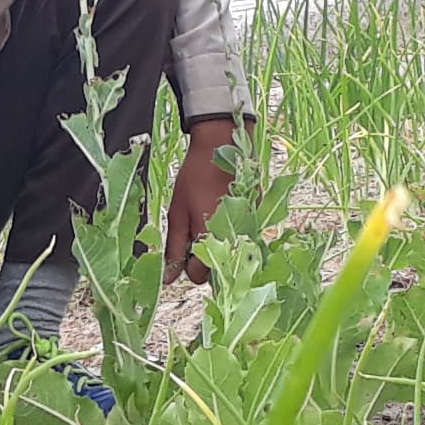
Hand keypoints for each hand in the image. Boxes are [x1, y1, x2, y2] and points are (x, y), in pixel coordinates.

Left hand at [165, 117, 239, 282]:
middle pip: (217, 269)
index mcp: (212, 239)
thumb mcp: (177, 213)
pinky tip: (220, 211)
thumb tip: (167, 278)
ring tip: (207, 218)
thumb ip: (173, 248)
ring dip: (217, 244)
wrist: (222, 146)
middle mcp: (236, 239)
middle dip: (203, 258)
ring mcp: (250, 229)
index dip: (186, 264)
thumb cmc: (195, 177)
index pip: (198, 276)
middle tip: (193, 231)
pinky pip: (241, 237)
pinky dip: (230, 232)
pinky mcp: (257, 218)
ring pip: (230, 254)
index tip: (182, 246)